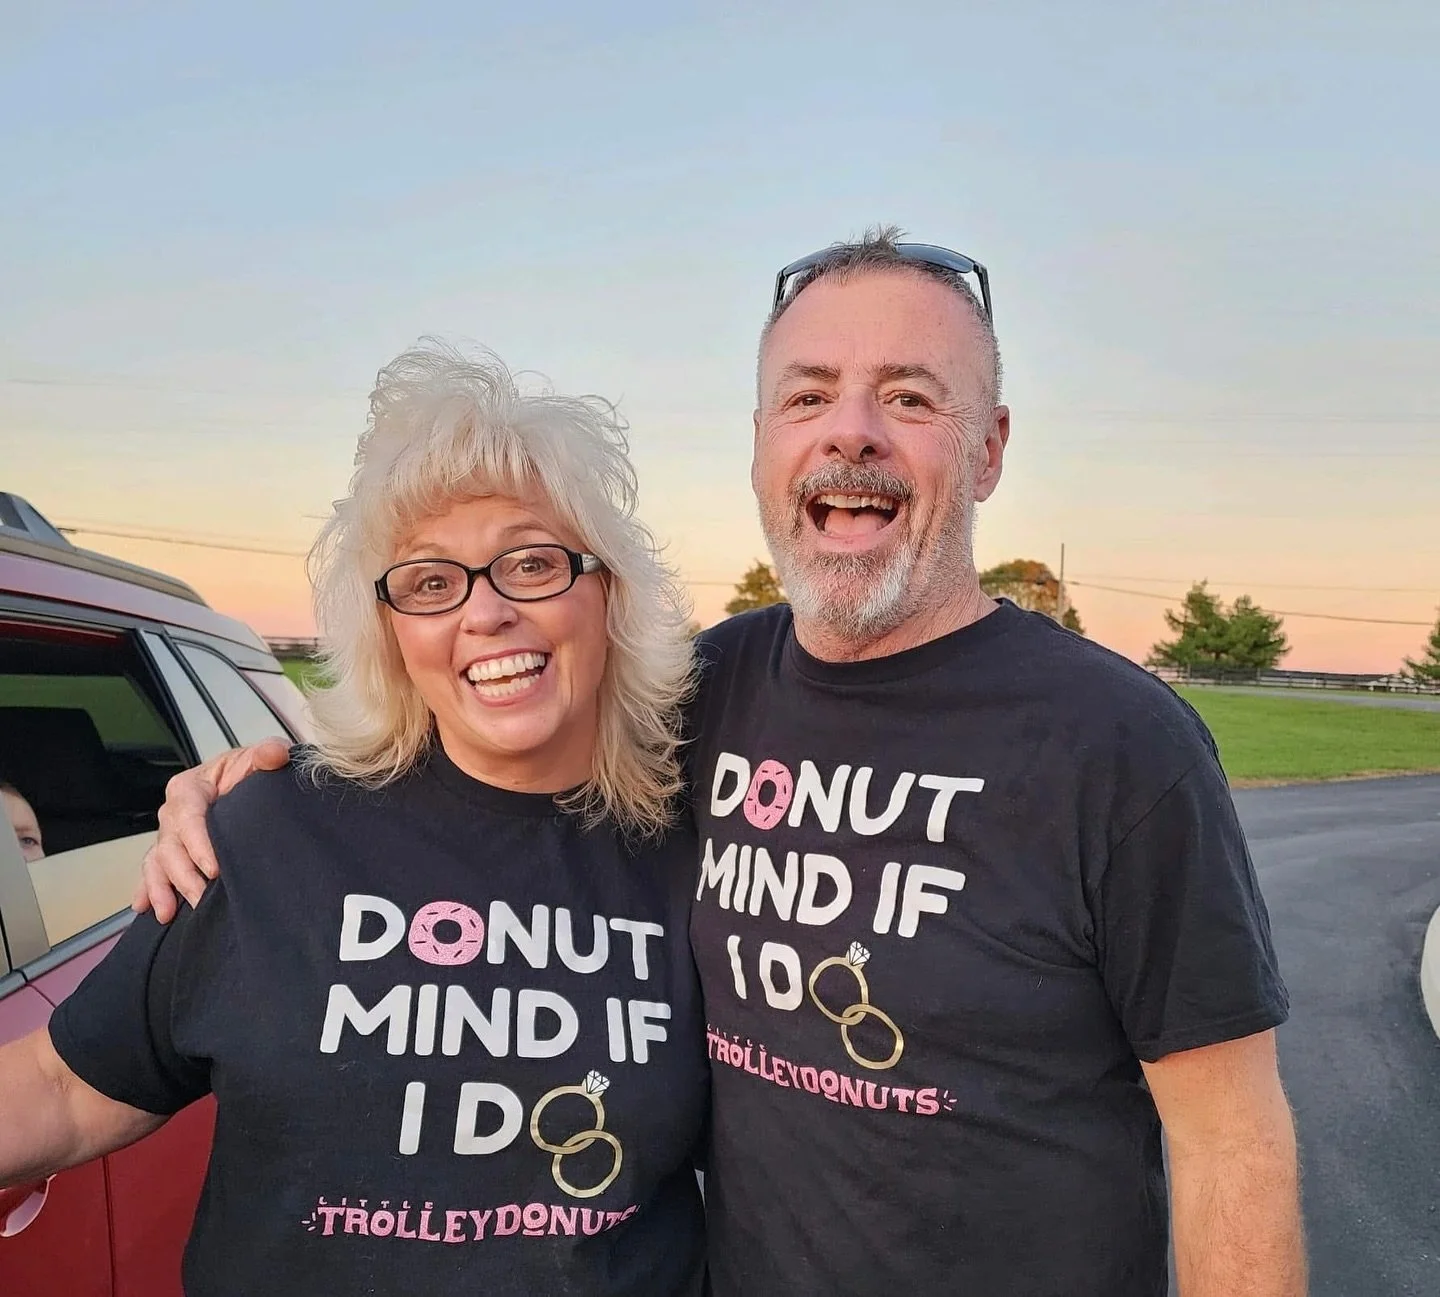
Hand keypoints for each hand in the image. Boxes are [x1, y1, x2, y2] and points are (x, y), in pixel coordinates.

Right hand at [132, 738, 292, 922]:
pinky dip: (148, 890)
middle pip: (170, 845)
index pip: (188, 816)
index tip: (214, 869)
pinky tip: (148, 908)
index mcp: (190, 787)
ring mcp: (170, 834)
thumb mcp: (260, 758)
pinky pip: (153, 871)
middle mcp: (174, 812)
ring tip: (169, 913)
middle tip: (201, 899)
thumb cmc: (249, 771)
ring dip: (161, 888)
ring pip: (158, 862)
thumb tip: (276, 755)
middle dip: (183, 875)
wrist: (247, 781)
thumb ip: (269, 753)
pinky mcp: (172, 852)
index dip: (198, 844)